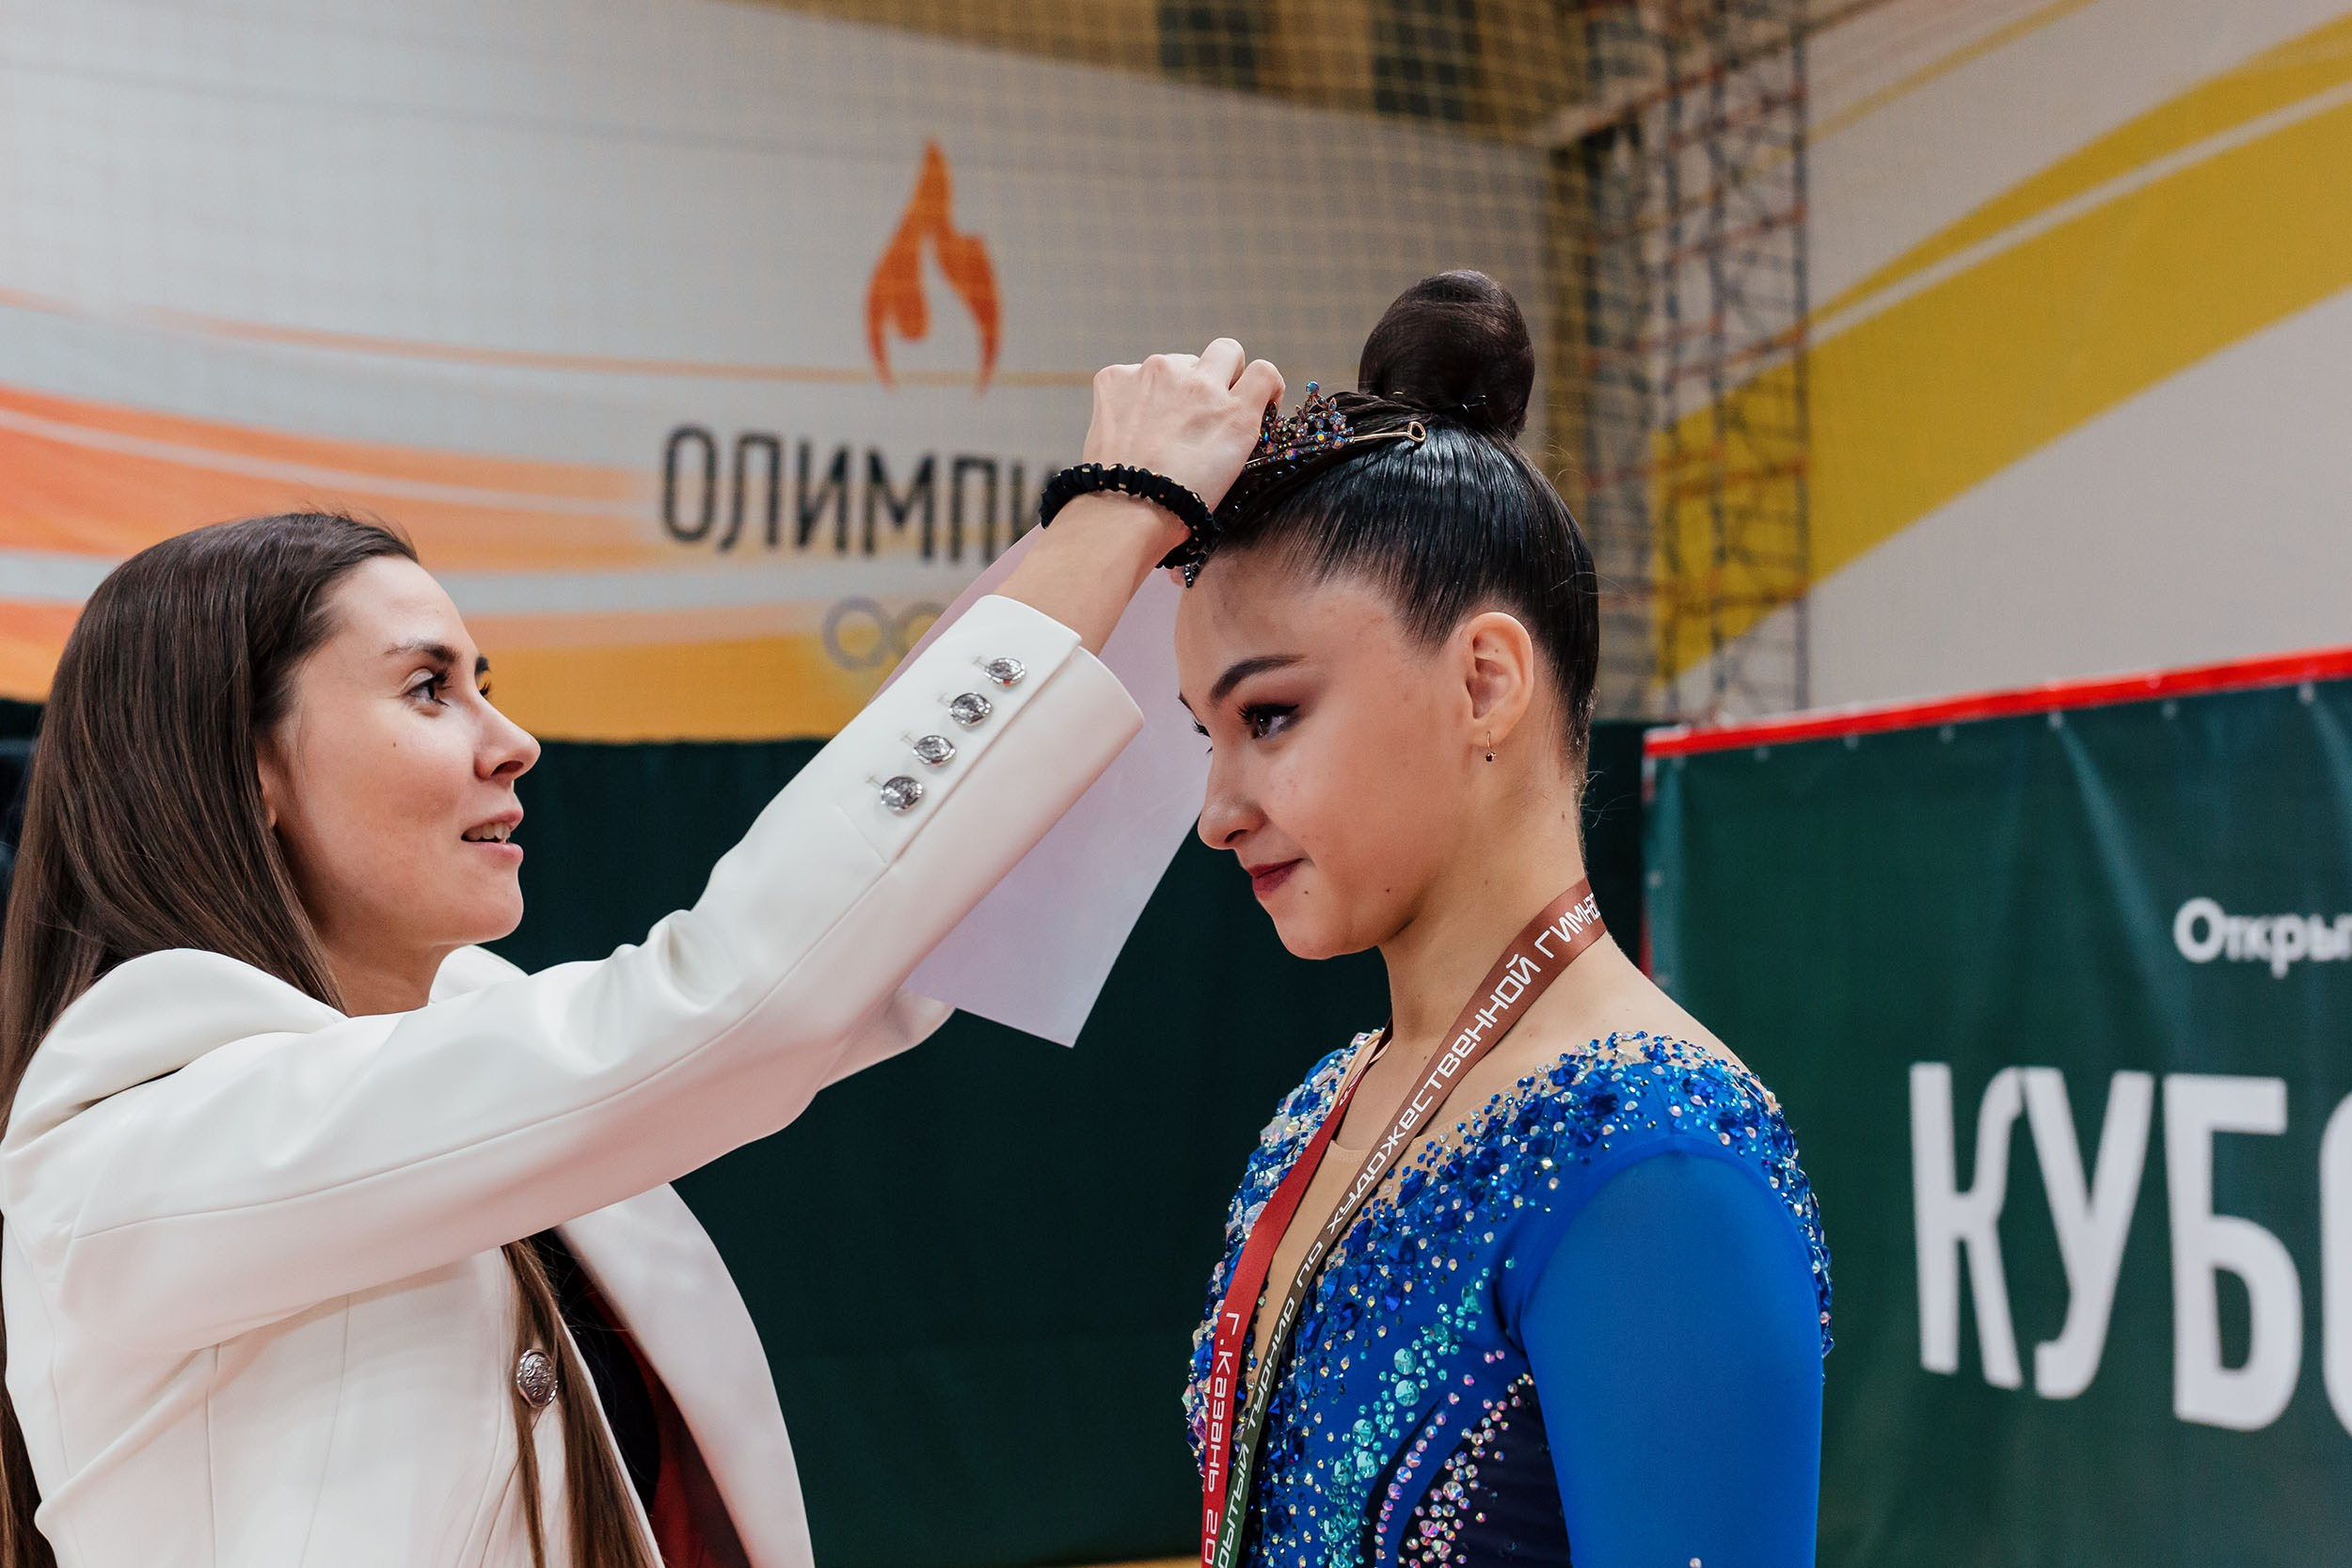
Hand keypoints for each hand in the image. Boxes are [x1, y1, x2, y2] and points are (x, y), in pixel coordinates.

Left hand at [1082, 339, 1283, 511]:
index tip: (1255, 397)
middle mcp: (1199, 383)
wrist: (1123, 512)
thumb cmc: (1178, 504)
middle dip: (1222, 372)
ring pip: (1176, 364)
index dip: (1263, 385)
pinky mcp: (1117, 378)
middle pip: (1226, 351)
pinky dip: (1135, 397)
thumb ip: (1239, 427)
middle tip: (1205, 406)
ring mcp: (1155, 374)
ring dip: (1174, 387)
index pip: (1264, 371)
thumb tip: (1238, 409)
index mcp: (1234, 411)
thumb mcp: (1231, 468)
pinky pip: (1135, 376)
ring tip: (1158, 429)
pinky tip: (1131, 428)